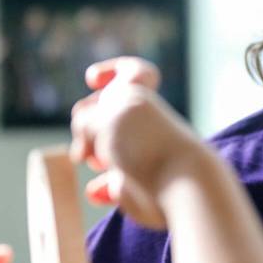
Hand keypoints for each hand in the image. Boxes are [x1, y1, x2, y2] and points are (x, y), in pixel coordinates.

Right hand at [70, 57, 205, 228]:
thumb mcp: (104, 115)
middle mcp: (140, 123)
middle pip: (106, 112)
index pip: (133, 72)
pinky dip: (100, 187)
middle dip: (87, 122)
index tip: (92, 79)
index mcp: (139, 96)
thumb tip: (84, 148)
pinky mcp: (137, 186)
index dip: (111, 70)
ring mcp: (138, 155)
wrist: (178, 187)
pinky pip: (111, 184)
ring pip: (103, 149)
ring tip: (88, 159)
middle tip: (86, 135)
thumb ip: (86, 120)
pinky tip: (96, 192)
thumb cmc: (143, 143)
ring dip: (91, 153)